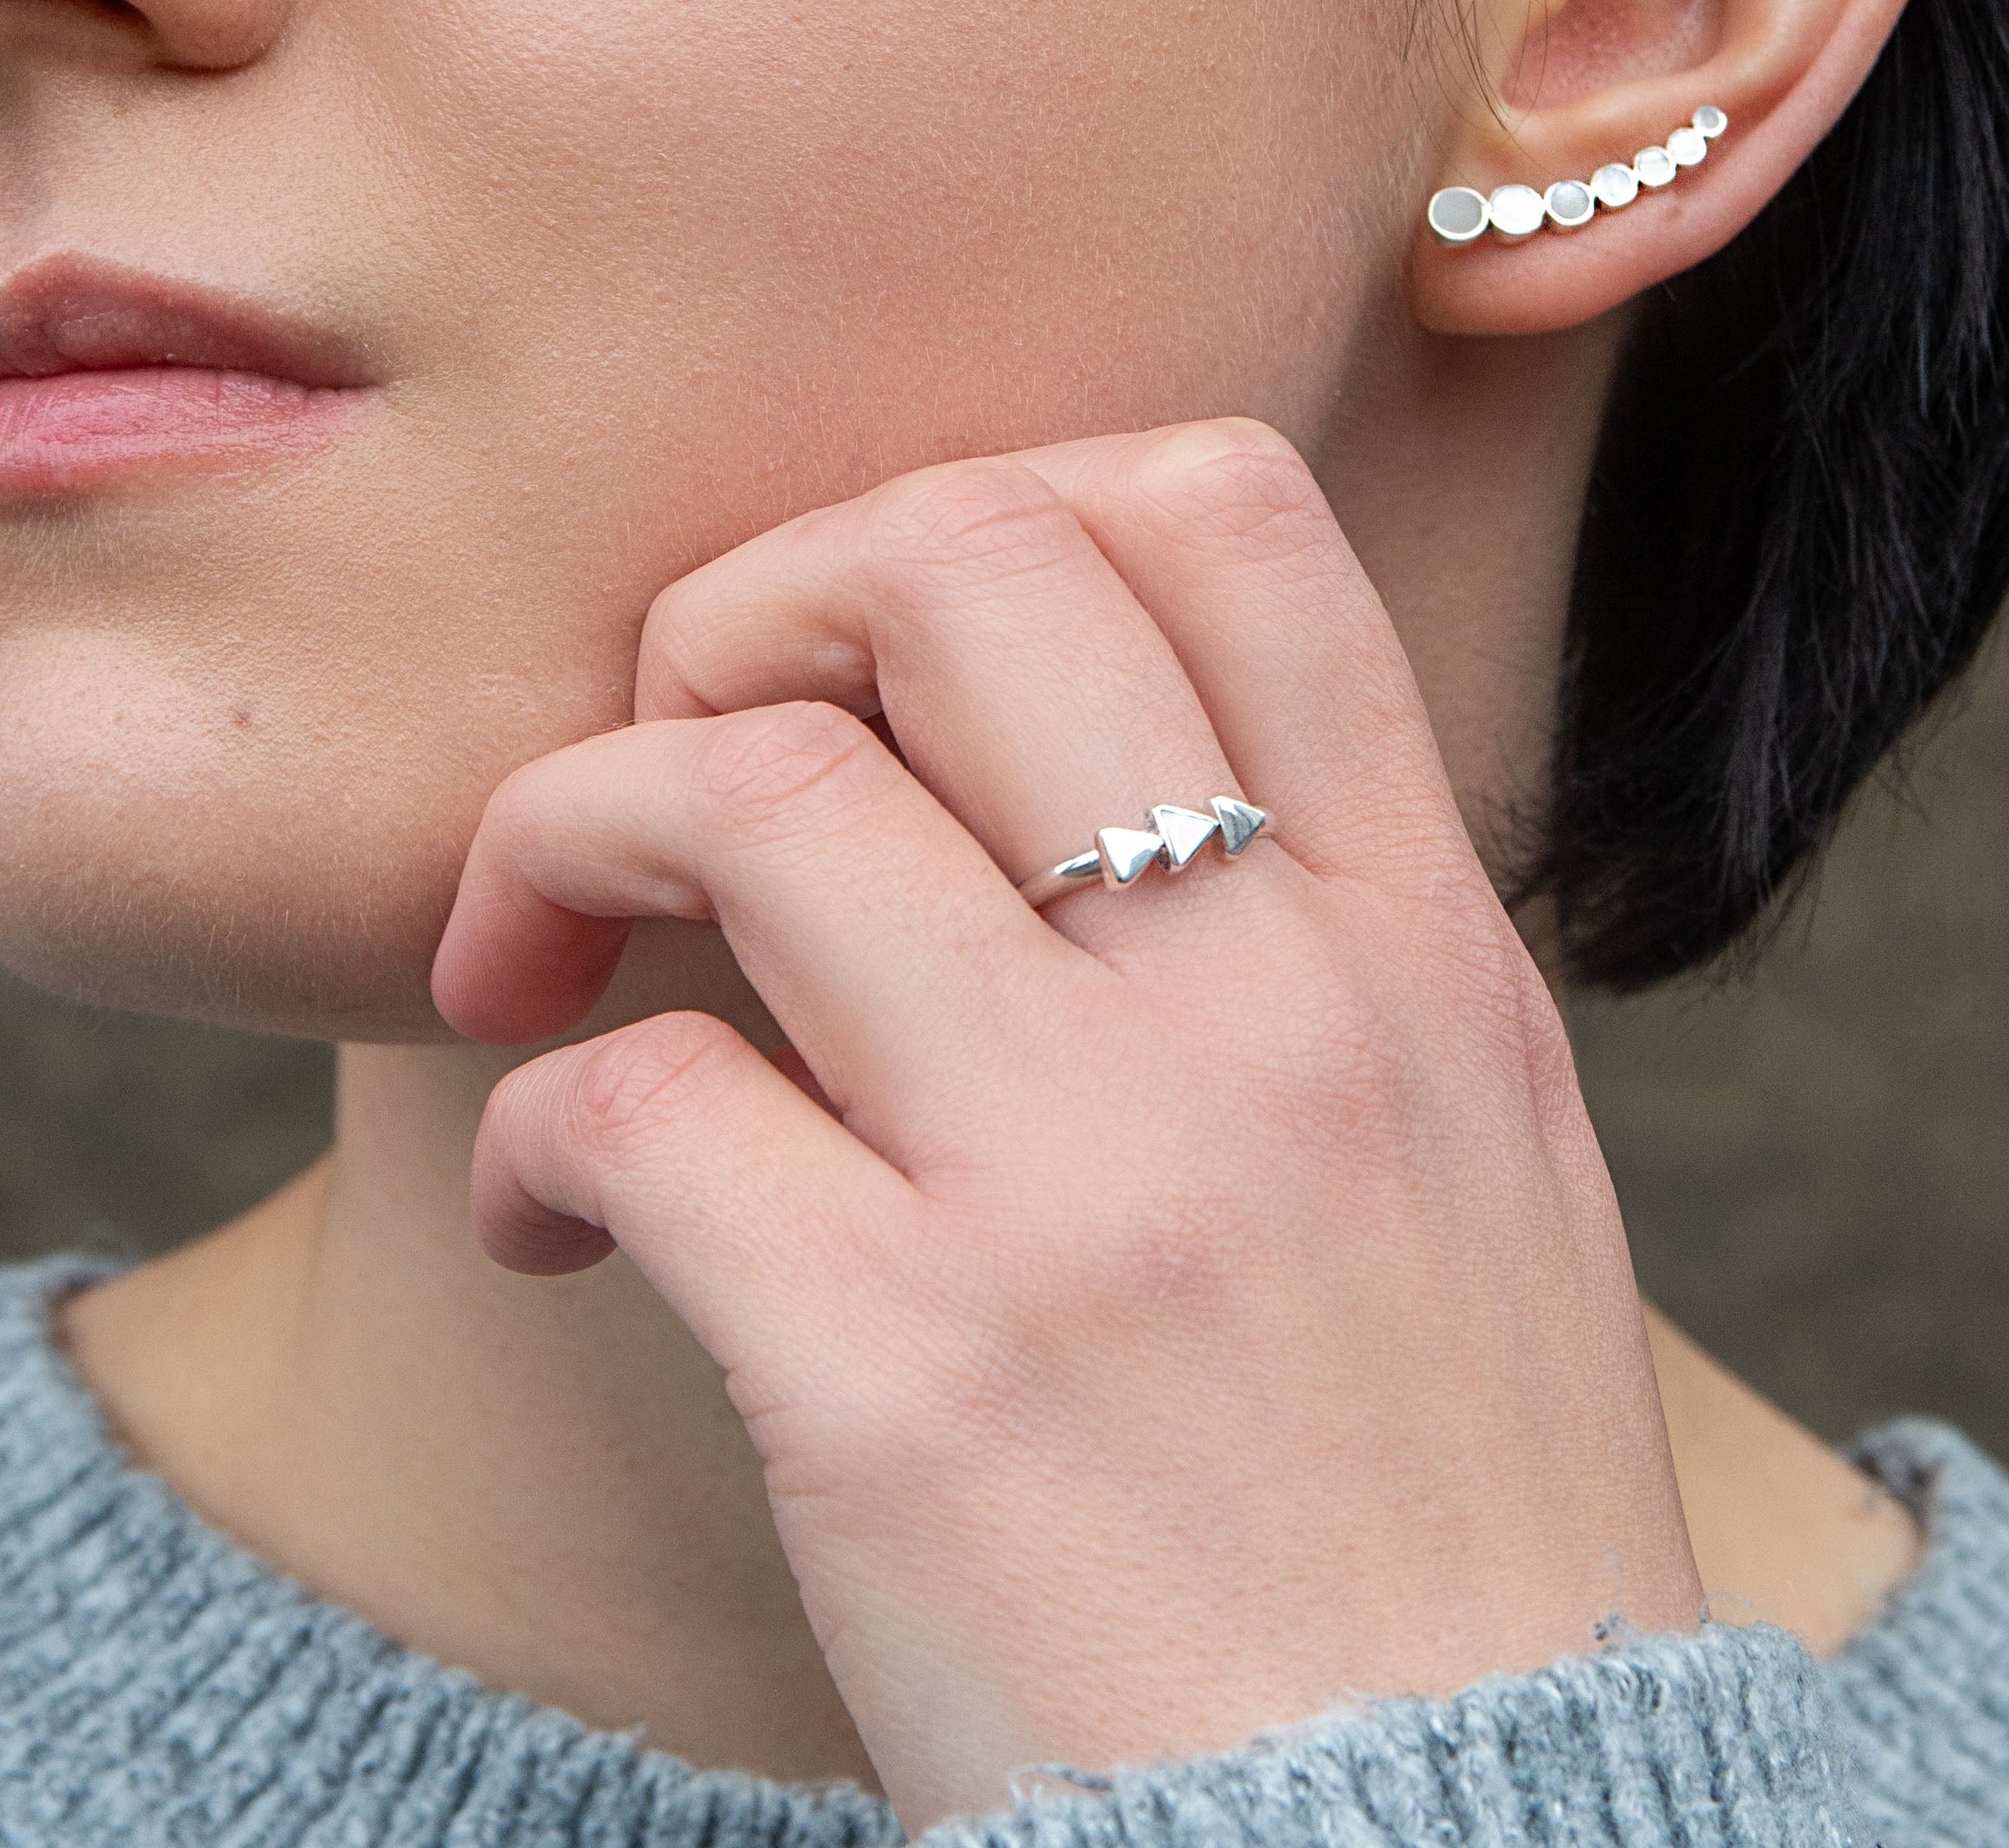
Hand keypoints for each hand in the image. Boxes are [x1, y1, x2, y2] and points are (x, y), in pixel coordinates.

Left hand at [433, 420, 1701, 1830]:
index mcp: (1413, 936)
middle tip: (688, 748)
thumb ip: (1312, 928)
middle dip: (756, 601)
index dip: (1002, 496)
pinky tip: (562, 1214)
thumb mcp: (1471, 1145)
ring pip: (753, 787)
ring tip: (537, 954)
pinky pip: (635, 1097)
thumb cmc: (1439, 1512)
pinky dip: (539, 1125)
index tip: (887, 653)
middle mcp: (1268, 1006)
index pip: (1224, 510)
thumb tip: (1058, 759)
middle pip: (963, 559)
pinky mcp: (908, 1376)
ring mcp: (1092, 1179)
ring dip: (570, 825)